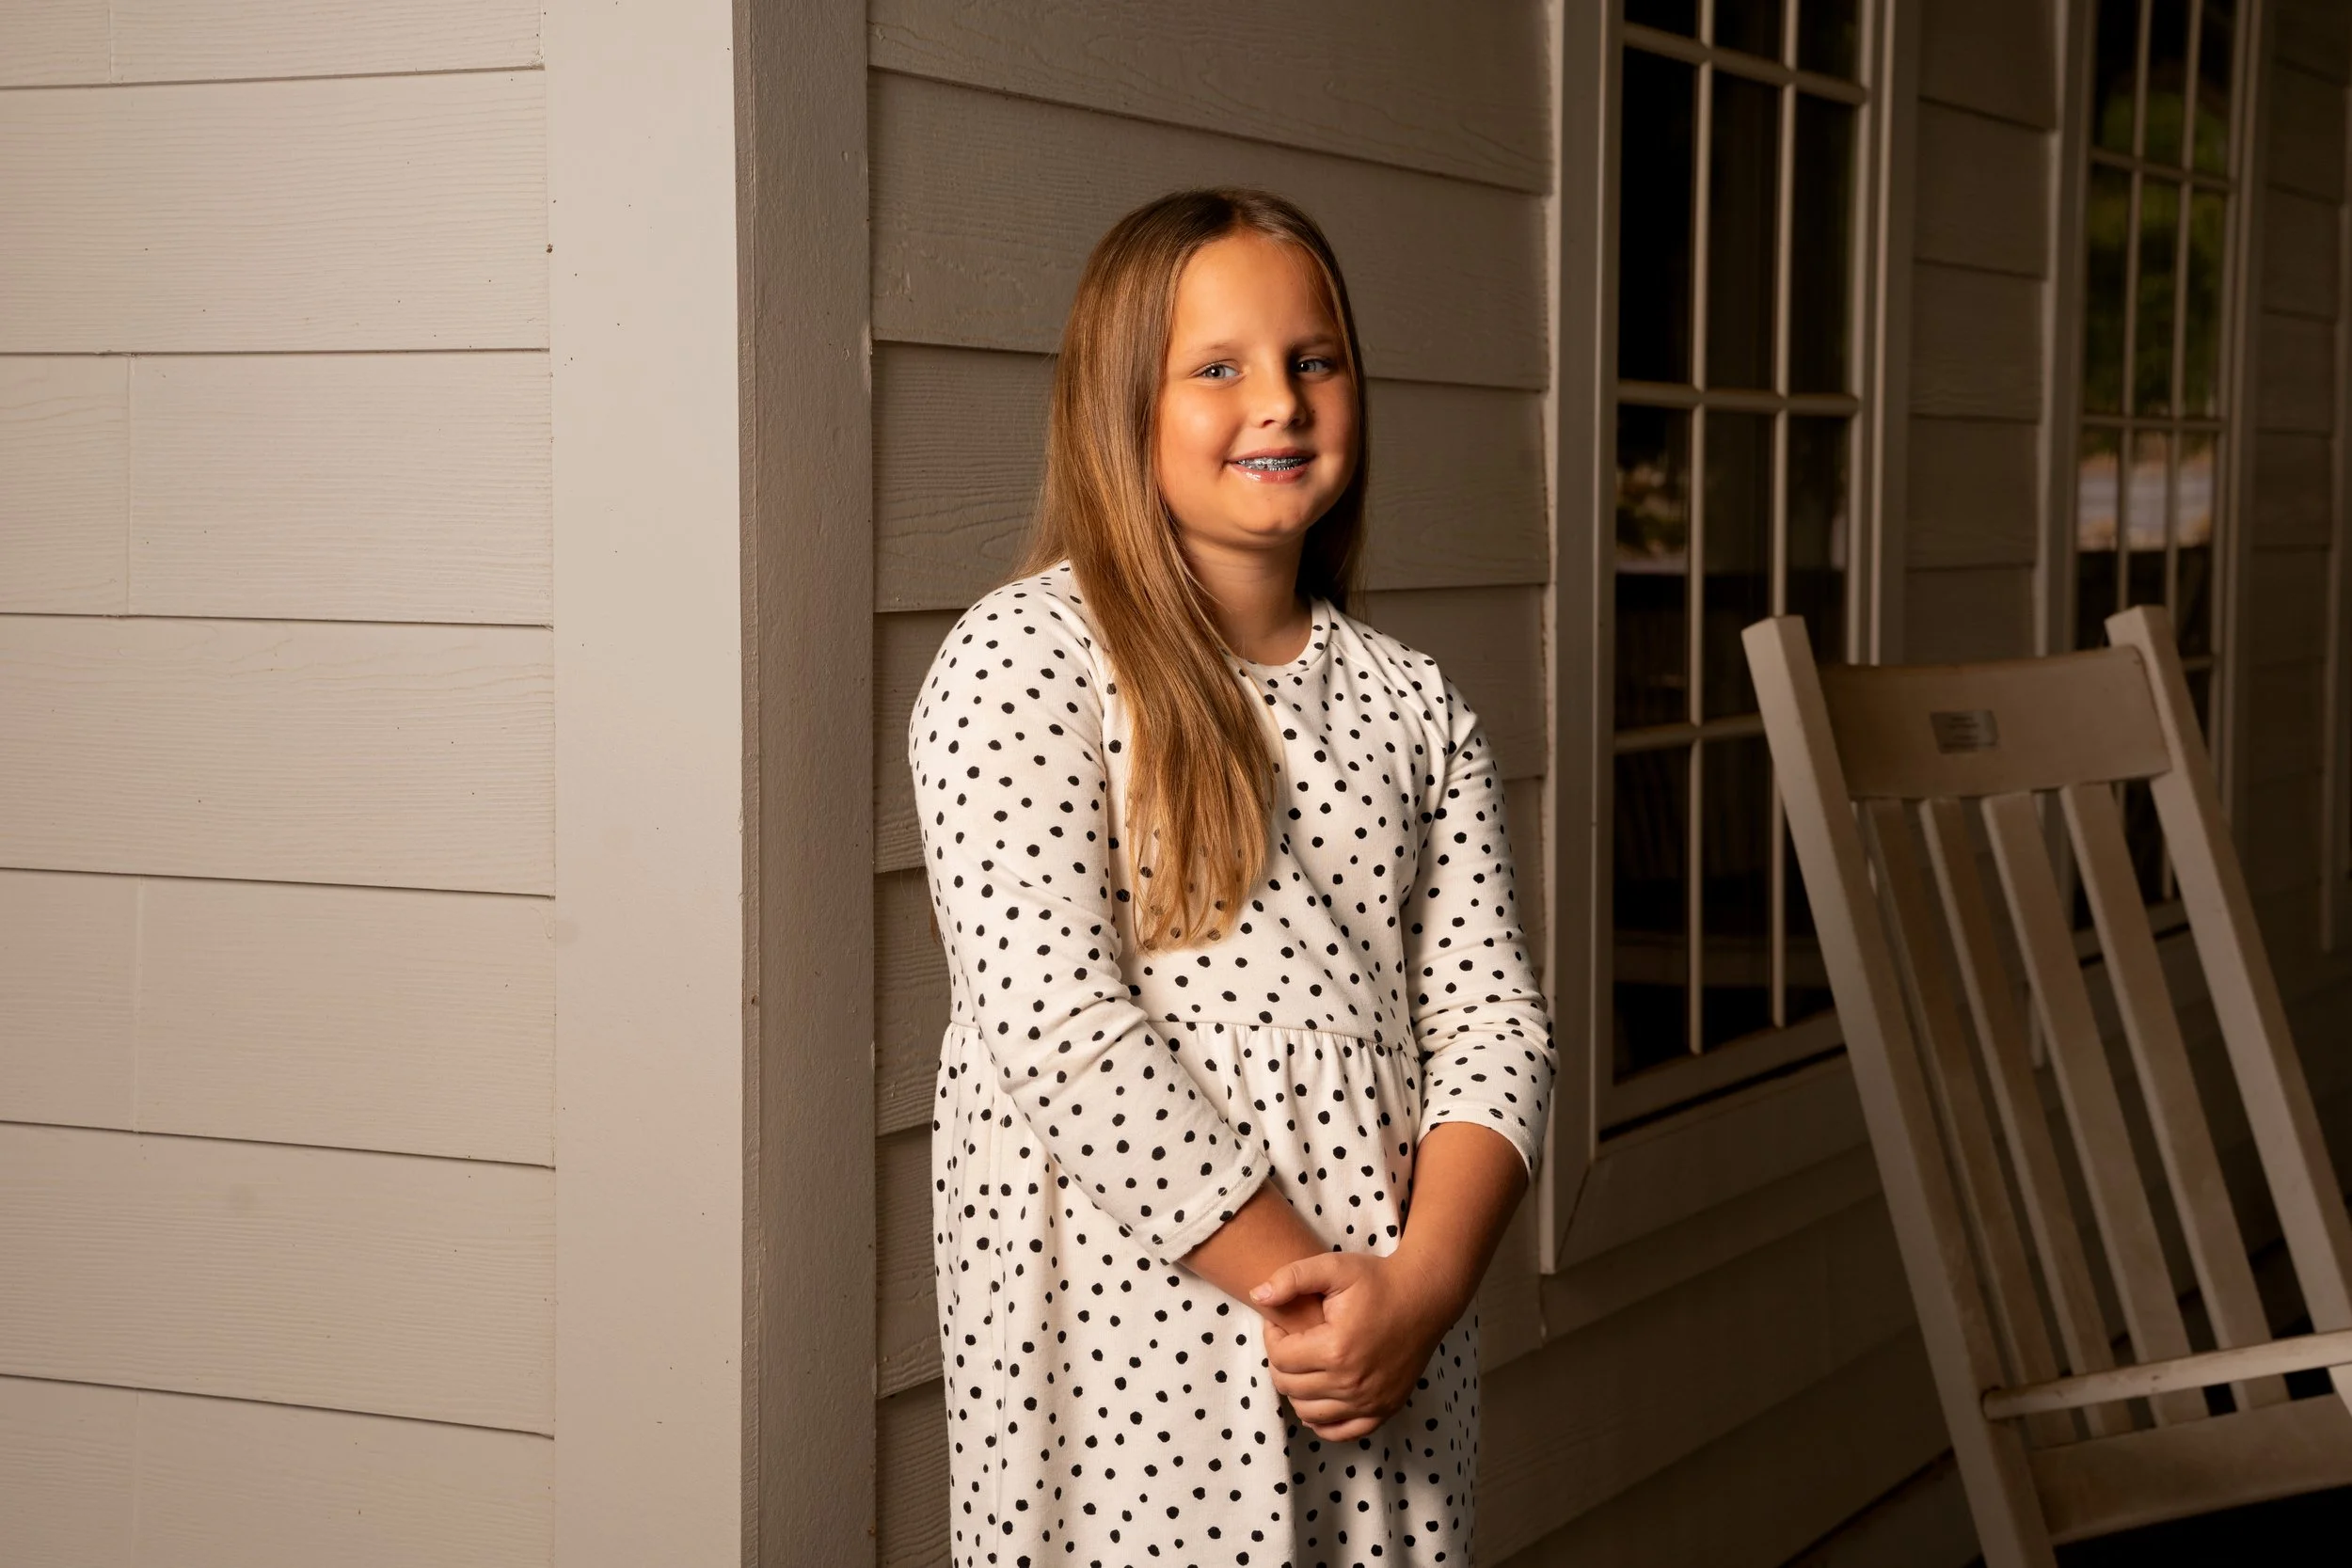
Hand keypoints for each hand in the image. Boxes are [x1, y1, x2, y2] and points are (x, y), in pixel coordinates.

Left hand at [1251, 1249, 1463, 1441]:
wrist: (1424, 1296)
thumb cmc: (1377, 1280)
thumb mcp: (1333, 1267)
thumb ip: (1291, 1278)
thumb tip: (1257, 1295)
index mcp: (1336, 1349)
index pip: (1279, 1358)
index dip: (1272, 1337)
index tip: (1281, 1323)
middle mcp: (1352, 1382)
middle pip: (1290, 1387)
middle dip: (1282, 1362)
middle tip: (1292, 1341)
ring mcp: (1370, 1401)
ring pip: (1308, 1412)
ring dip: (1298, 1389)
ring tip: (1307, 1362)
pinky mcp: (1384, 1409)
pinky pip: (1339, 1431)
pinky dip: (1322, 1419)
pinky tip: (1321, 1394)